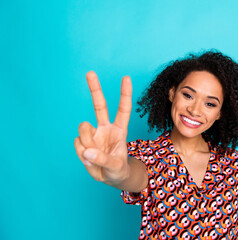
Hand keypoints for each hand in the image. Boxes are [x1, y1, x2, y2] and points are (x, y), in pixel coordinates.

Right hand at [74, 71, 131, 185]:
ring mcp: (93, 134)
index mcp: (119, 129)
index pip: (123, 109)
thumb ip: (103, 159)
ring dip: (87, 143)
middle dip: (95, 89)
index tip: (126, 78)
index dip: (125, 94)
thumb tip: (87, 150)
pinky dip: (82, 154)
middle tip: (90, 72)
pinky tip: (89, 159)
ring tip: (94, 156)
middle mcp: (105, 128)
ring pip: (83, 128)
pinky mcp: (83, 142)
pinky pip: (77, 144)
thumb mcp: (116, 167)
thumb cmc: (118, 170)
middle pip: (100, 105)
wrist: (109, 178)